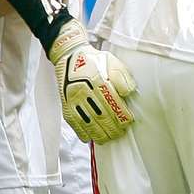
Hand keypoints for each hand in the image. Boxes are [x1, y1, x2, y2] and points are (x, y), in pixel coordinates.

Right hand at [49, 19, 136, 142]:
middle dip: (112, 127)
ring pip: (87, 121)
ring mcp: (73, 98)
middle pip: (101, 114)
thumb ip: (122, 76)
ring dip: (99, 133)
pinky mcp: (65, 104)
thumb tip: (128, 93)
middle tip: (120, 133)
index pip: (112, 102)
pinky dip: (81, 132)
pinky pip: (73, 122)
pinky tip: (89, 138)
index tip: (128, 121)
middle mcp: (84, 90)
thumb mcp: (112, 61)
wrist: (69, 55)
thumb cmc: (93, 60)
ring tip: (107, 138)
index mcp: (97, 79)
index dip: (121, 115)